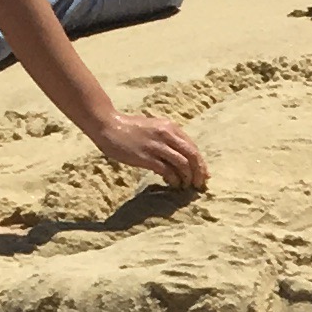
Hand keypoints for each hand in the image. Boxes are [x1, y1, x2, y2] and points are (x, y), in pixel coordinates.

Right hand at [91, 107, 210, 192]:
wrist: (107, 125)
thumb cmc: (130, 129)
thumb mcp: (154, 128)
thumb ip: (168, 138)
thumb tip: (181, 157)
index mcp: (170, 127)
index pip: (193, 147)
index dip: (200, 163)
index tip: (203, 175)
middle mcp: (166, 134)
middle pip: (192, 155)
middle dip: (199, 172)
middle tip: (199, 184)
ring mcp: (156, 145)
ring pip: (182, 164)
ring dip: (187, 178)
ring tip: (185, 186)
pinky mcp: (146, 156)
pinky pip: (167, 170)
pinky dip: (173, 179)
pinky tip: (172, 184)